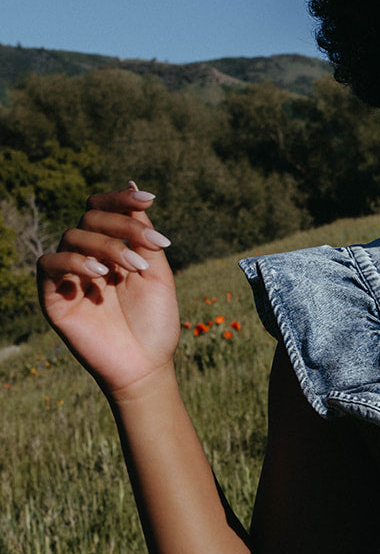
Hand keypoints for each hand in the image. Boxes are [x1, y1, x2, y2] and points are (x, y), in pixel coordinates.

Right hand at [37, 183, 178, 398]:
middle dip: (122, 227)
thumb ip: (143, 234)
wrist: (145, 366)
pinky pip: (49, 263)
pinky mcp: (52, 296)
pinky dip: (73, 260)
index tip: (149, 199)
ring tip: (131, 269)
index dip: (121, 200)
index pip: (103, 210)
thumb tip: (133, 186)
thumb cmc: (154, 324)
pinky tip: (98, 273)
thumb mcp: (157, 272)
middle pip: (91, 218)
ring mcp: (69, 276)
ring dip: (106, 246)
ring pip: (73, 235)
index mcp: (111, 250)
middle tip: (147, 254)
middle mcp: (87, 257)